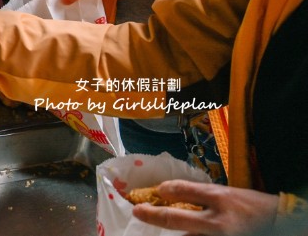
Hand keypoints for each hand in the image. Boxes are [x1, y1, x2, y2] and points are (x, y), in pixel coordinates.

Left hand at [132, 181, 278, 235]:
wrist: (282, 224)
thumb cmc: (254, 207)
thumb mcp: (229, 194)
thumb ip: (202, 195)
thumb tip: (171, 194)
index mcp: (220, 198)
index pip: (183, 190)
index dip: (165, 190)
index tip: (156, 191)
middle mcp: (218, 221)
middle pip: (176, 219)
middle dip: (153, 215)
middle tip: (138, 211)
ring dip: (170, 234)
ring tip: (155, 232)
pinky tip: (177, 235)